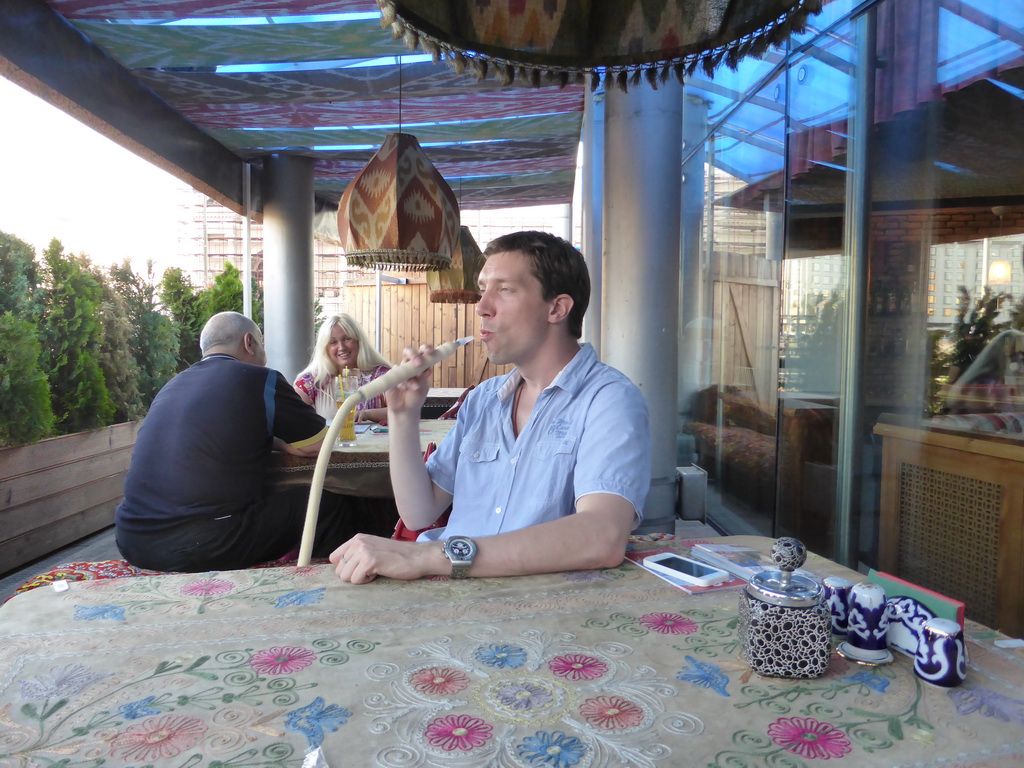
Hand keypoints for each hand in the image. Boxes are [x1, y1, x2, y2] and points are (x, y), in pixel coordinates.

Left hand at [329, 533, 444, 583]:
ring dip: (359, 579)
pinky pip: (356, 580)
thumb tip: (340, 569)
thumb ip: (357, 555)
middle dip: (353, 575)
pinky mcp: (370, 560)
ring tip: (375, 572)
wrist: (418, 557)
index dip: (345, 568)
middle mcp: (358, 542)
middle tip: (370, 571)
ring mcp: (363, 550)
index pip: (334, 558)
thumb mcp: (374, 549)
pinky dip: (366, 581)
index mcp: (357, 539)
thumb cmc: (398, 557)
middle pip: (339, 570)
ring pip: (345, 576)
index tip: (360, 569)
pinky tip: (378, 574)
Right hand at [385, 345, 432, 417]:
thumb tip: (427, 369)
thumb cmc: (416, 397)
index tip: (429, 352)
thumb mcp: (423, 388)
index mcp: (420, 365)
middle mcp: (409, 365)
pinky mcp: (390, 377)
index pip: (422, 352)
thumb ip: (423, 378)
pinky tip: (404, 388)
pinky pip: (394, 374)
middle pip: (409, 352)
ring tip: (415, 387)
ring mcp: (399, 371)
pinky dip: (401, 382)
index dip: (426, 349)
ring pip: (402, 365)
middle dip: (414, 355)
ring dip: (410, 376)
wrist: (405, 410)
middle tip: (419, 363)